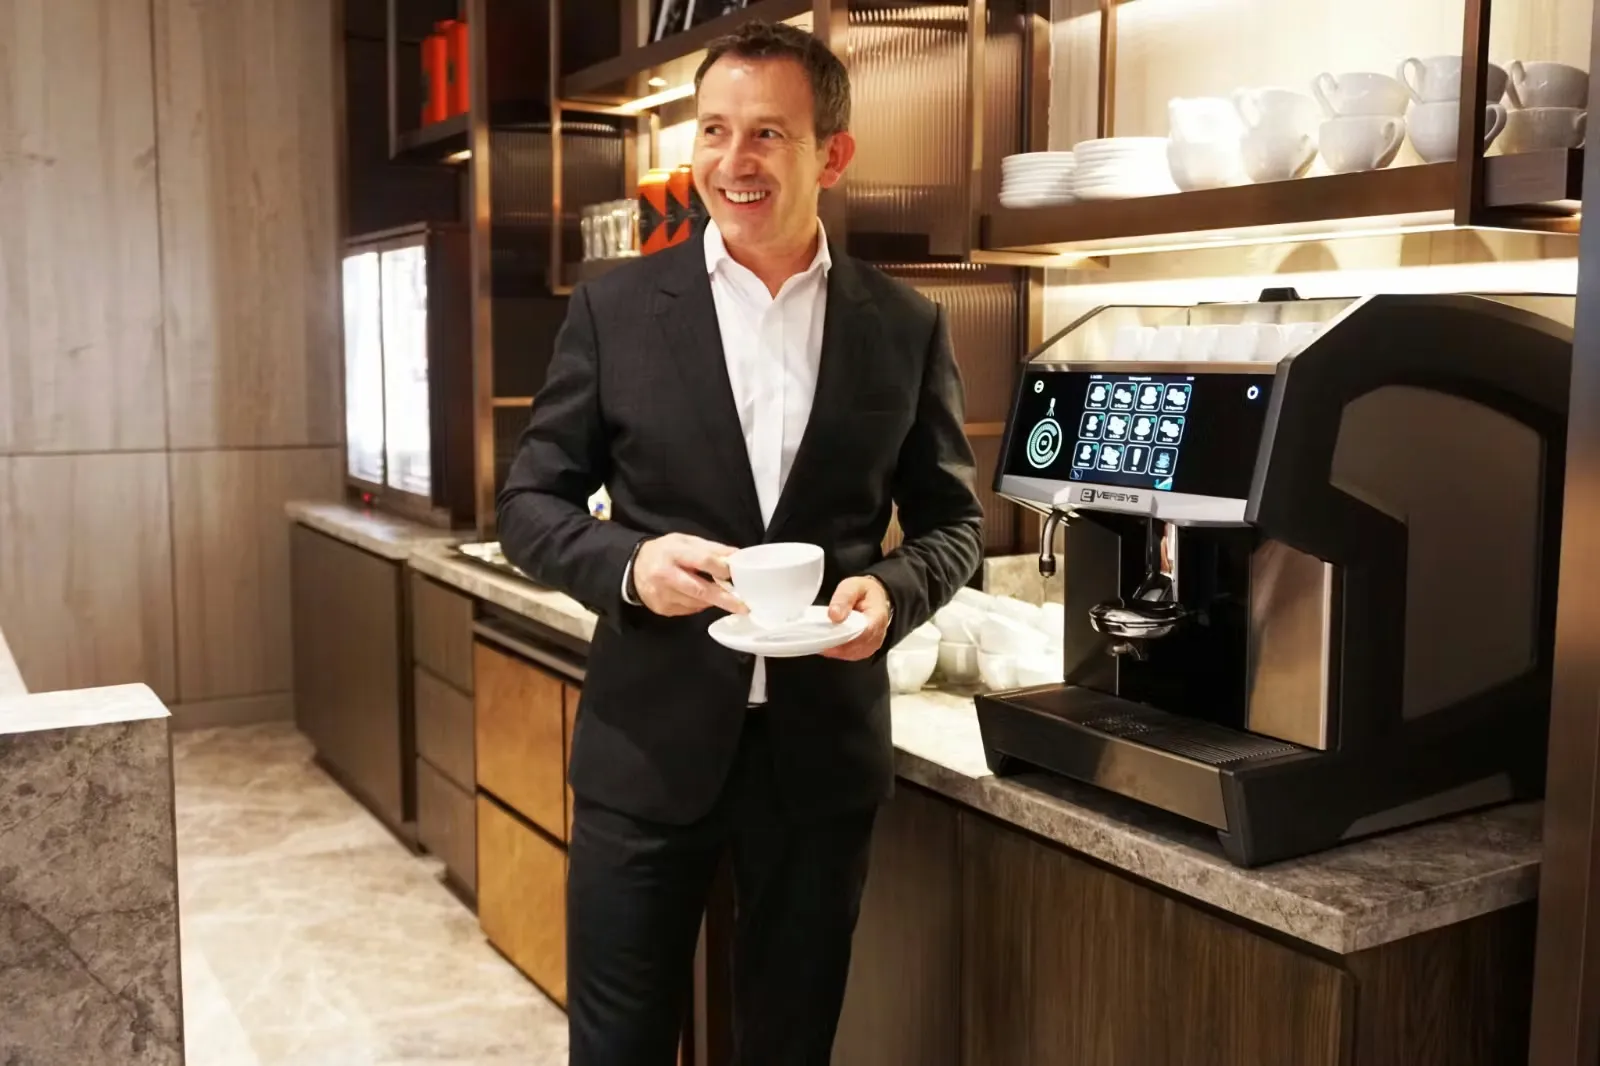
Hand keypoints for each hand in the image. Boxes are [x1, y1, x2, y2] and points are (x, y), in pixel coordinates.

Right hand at [633, 534, 747, 617]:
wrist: (633, 568)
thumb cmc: (664, 552)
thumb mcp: (685, 541)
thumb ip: (711, 549)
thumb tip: (737, 556)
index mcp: (672, 552)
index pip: (702, 560)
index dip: (721, 568)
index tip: (736, 574)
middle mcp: (665, 575)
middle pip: (700, 589)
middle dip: (725, 599)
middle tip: (744, 606)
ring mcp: (662, 595)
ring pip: (697, 603)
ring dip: (712, 600)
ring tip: (718, 592)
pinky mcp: (662, 608)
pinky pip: (689, 610)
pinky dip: (699, 604)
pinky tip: (696, 595)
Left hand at [821, 576, 891, 660]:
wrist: (874, 598)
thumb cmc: (864, 592)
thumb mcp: (853, 587)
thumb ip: (843, 598)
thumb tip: (834, 615)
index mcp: (877, 617)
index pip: (862, 633)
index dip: (843, 636)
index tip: (825, 636)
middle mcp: (877, 635)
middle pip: (854, 646)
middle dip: (834, 643)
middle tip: (816, 637)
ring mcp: (871, 645)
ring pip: (850, 653)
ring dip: (834, 648)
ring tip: (820, 638)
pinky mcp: (864, 650)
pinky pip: (849, 655)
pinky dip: (836, 650)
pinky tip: (827, 642)